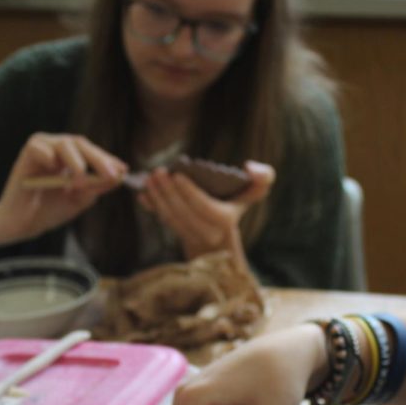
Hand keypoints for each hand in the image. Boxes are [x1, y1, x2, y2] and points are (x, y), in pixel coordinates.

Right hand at [0, 133, 126, 243]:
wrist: (22, 225)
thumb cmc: (48, 211)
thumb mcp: (79, 200)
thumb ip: (96, 187)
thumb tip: (117, 177)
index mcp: (70, 157)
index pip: (92, 152)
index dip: (107, 160)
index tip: (123, 171)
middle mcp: (56, 148)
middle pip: (81, 144)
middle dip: (98, 159)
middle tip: (111, 174)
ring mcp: (42, 149)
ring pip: (65, 144)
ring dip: (77, 162)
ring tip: (81, 181)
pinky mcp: (26, 154)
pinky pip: (39, 148)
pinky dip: (49, 157)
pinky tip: (55, 169)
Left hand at [137, 160, 275, 260]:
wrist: (220, 237)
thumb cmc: (236, 206)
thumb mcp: (254, 192)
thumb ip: (263, 178)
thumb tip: (249, 167)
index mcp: (225, 220)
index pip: (205, 208)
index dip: (190, 193)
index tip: (177, 175)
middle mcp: (207, 233)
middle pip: (184, 213)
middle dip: (168, 192)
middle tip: (158, 172)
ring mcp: (190, 236)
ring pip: (171, 219)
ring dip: (158, 198)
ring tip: (150, 179)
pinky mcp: (175, 235)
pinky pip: (163, 222)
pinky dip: (152, 208)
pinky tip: (142, 195)